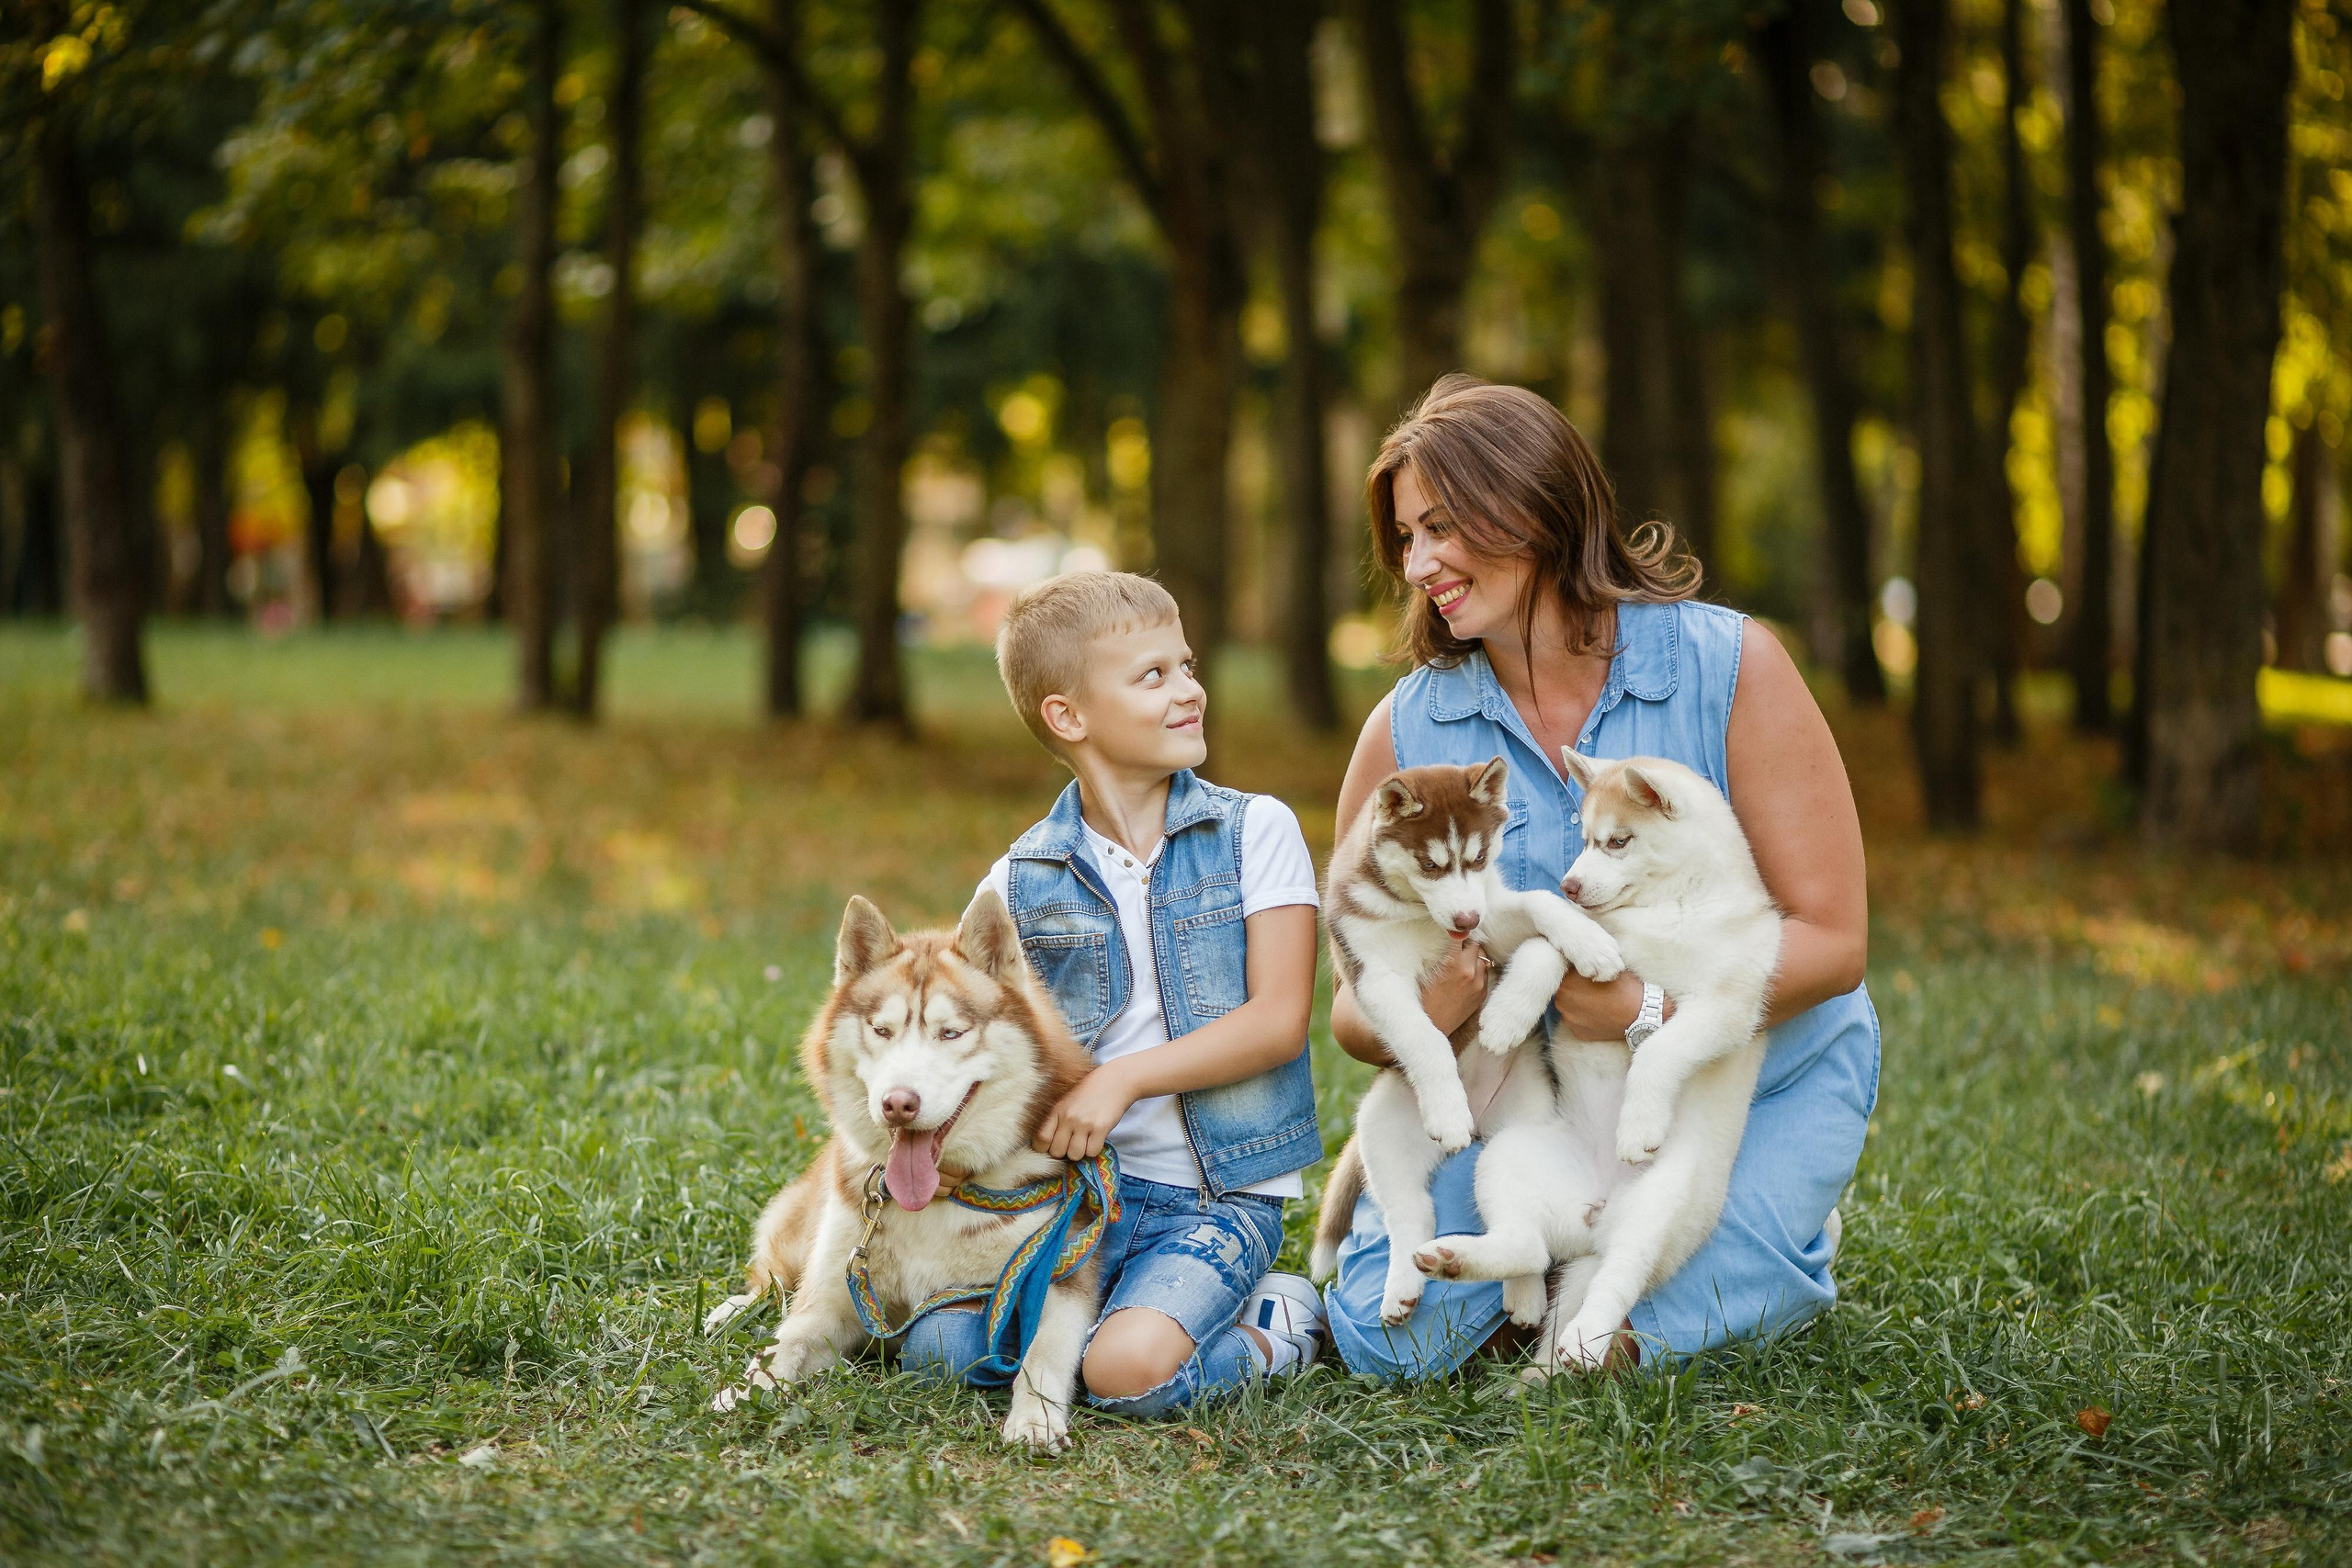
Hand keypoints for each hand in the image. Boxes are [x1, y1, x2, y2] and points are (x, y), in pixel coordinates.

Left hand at [1033, 1062, 1137, 1160]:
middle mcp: (1068, 1116)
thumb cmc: (1088, 1092)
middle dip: (1064, 1151)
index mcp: (1056, 1109)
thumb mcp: (1066, 1100)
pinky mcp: (1101, 1127)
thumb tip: (1046, 1145)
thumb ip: (1056, 1119)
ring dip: (1080, 1152)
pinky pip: (1092, 1152)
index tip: (1052, 1146)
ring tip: (1085, 1140)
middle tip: (1071, 1143)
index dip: (1044, 1148)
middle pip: (1057, 1151)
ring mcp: (1084, 1122)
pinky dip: (1094, 1149)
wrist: (1115, 1080)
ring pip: (1074, 1155)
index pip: (1041, 1139)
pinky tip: (1096, 1138)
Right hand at [1421, 935, 1489, 1036]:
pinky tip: (1467, 974)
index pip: (1463, 935)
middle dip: (1468, 943)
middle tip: (1458, 944)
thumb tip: (1451, 936)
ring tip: (1463, 959)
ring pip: (1483, 959)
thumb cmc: (1424, 999)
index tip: (1455, 929)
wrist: (1433, 1027)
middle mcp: (1471, 972)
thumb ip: (1441, 954)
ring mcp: (1479, 984)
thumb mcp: (1427, 972)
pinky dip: (1478, 970)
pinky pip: (1485, 973)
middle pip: (1477, 945)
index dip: (1458, 931)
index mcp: (1454, 964)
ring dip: (1475, 956)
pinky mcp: (1482, 994)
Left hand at [1553, 971, 1671, 1040]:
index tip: (1585, 975)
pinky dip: (1585, 1019)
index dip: (1574, 973)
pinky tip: (1599, 1015)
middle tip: (1592, 989)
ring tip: (1597, 1003)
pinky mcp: (1578, 1033)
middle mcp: (1562, 1002)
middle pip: (1564, 992)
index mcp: (1566, 982)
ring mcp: (1569, 1019)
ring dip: (1578, 1004)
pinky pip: (1577, 1022)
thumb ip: (1588, 966)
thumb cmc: (1624, 987)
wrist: (1640, 1014)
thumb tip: (1580, 962)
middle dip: (1575, 989)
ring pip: (1570, 1008)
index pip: (1563, 974)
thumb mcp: (1605, 968)